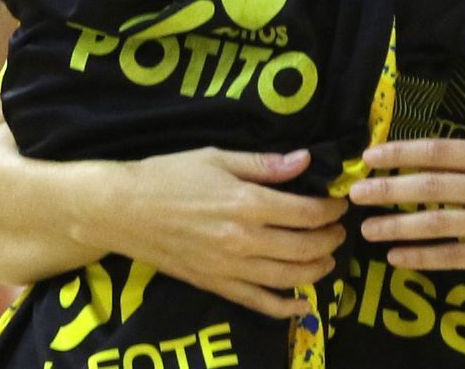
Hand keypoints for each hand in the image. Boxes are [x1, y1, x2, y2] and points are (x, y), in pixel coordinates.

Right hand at [75, 147, 347, 318]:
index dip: (331, 209)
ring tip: (327, 257)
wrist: (124, 210)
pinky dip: (286, 307)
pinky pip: (259, 303)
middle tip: (338, 229)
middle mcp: (245, 240)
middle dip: (330, 238)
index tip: (339, 202)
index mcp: (247, 203)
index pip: (307, 212)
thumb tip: (305, 160)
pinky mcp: (217, 285)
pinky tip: (303, 304)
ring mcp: (231, 268)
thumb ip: (264, 164)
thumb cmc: (169, 175)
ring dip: (317, 269)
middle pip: (305, 247)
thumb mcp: (218, 158)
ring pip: (290, 277)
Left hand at [348, 138, 464, 282]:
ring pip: (440, 224)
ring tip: (367, 229)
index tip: (369, 156)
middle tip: (356, 194)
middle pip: (434, 187)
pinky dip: (422, 258)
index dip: (401, 152)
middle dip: (390, 189)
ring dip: (398, 227)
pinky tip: (396, 258)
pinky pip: (454, 257)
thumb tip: (410, 159)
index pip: (440, 151)